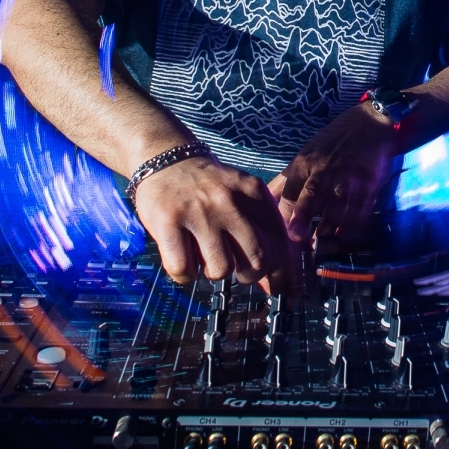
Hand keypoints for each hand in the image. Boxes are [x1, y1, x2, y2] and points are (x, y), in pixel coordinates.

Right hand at [134, 155, 292, 292]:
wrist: (166, 158)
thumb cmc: (207, 188)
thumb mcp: (241, 196)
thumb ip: (261, 233)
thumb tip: (274, 284)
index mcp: (254, 194)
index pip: (281, 243)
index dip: (283, 275)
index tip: (279, 290)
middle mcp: (229, 202)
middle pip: (258, 260)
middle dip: (248, 275)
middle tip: (235, 269)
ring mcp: (199, 212)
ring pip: (221, 270)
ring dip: (212, 271)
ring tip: (203, 254)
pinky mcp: (169, 222)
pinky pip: (184, 269)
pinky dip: (184, 273)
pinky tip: (182, 256)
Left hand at [270, 103, 397, 242]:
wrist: (369, 124)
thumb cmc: (332, 143)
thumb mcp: (305, 155)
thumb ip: (286, 181)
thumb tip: (263, 200)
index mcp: (305, 163)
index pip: (290, 190)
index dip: (286, 213)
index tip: (282, 233)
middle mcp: (325, 170)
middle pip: (312, 194)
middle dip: (303, 215)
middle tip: (297, 237)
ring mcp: (348, 176)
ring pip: (338, 204)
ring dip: (330, 226)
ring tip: (324, 246)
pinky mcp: (369, 182)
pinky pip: (361, 207)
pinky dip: (355, 223)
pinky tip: (348, 237)